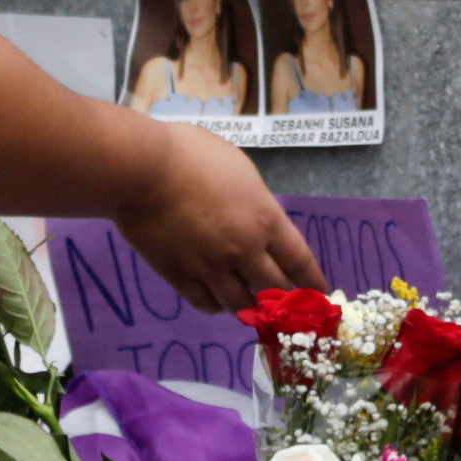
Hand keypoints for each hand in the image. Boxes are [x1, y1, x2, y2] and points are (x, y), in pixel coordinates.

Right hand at [121, 130, 320, 312]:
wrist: (142, 169)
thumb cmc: (191, 154)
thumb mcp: (239, 168)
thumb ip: (254, 199)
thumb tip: (257, 217)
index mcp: (264, 219)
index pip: (299, 260)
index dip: (312, 280)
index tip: (319, 293)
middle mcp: (244, 250)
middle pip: (274, 287)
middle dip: (283, 296)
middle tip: (283, 301)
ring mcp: (210, 266)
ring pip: (241, 303)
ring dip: (250, 306)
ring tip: (250, 305)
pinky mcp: (179, 275)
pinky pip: (205, 303)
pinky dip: (216, 305)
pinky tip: (217, 301)